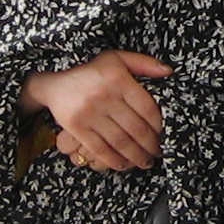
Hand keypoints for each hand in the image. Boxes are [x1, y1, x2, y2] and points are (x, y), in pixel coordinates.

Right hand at [21, 50, 170, 170]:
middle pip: (135, 128)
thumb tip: (169, 72)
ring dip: (136, 156)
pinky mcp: (76, 127)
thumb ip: (144, 63)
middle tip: (157, 153)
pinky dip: (114, 160)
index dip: (158, 126)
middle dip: (150, 145)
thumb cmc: (91, 72)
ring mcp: (89, 113)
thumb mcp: (116, 59)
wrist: (54, 84)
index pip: (147, 108)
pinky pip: (100, 148)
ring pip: (120, 141)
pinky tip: (123, 164)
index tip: (163, 135)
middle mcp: (104, 95)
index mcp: (118, 78)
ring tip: (145, 162)